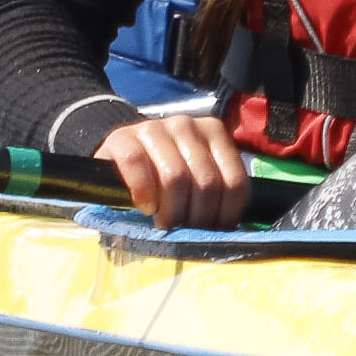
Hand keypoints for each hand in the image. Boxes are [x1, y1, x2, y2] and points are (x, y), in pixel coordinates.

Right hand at [95, 112, 255, 229]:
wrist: (120, 162)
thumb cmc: (164, 179)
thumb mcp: (196, 180)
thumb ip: (214, 194)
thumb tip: (228, 230)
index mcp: (213, 132)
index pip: (234, 182)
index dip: (225, 215)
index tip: (211, 230)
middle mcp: (186, 125)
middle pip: (206, 182)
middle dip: (196, 217)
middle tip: (185, 231)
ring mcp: (153, 128)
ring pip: (175, 176)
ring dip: (172, 211)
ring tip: (166, 223)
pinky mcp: (122, 137)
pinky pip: (137, 164)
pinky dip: (143, 191)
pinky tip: (146, 207)